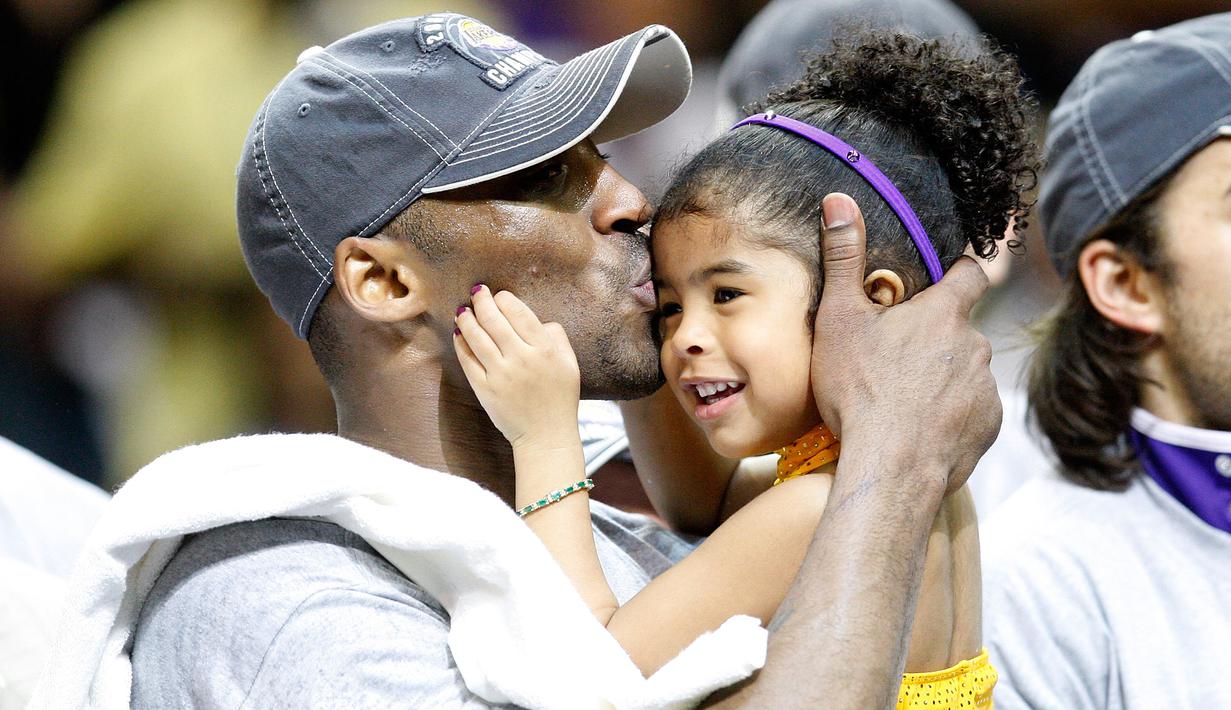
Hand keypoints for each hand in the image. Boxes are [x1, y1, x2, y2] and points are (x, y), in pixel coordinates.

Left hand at [453, 285, 580, 447]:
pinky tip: (459, 334)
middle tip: (477, 292)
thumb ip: (556, 337)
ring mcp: (500, 375)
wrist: (546, 435)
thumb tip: (539, 319)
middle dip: (482, 301)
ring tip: (463, 310)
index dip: (505, 300)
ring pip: (477, 337)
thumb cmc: (560, 398)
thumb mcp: (569, 364)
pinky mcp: (485, 389)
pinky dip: (461, 344)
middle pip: (495, 320)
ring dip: (467, 319)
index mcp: (544, 350)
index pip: (519, 313)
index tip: (499, 295)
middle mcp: (521, 359)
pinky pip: (468, 361)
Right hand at [811, 194, 999, 494]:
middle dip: (934, 338)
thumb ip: (844, 257)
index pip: (970, 273)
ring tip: (901, 400)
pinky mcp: (988, 426)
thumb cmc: (861, 391)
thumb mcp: (840, 319)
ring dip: (941, 378)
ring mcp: (985, 387)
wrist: (892, 467)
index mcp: (944, 312)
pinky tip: (918, 428)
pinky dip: (950, 415)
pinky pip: (971, 411)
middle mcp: (975, 344)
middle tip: (895, 357)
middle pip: (960, 329)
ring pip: (964, 372)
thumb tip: (838, 200)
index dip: (961, 269)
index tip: (949, 272)